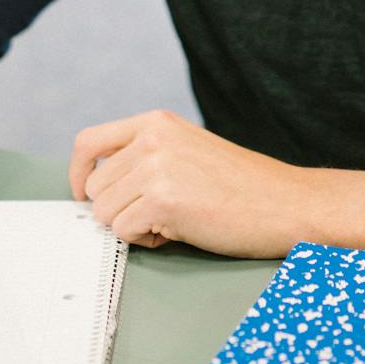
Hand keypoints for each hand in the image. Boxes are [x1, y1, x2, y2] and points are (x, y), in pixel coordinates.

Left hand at [69, 109, 320, 256]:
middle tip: (160, 215)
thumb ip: (145, 156)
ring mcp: (156, 168)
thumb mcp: (188, 149)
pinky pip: (125, 232)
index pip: (88, 142)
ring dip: (133, 226)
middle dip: (119, 210)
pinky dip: (148, 241)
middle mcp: (152, 139)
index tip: (83, 194)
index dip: (78, 174)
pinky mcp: (162, 200)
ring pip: (105, 213)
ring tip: (174, 221)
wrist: (287, 203)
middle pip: (95, 188)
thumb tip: (97, 187)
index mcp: (157, 122)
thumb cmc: (243, 186)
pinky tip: (180, 231)